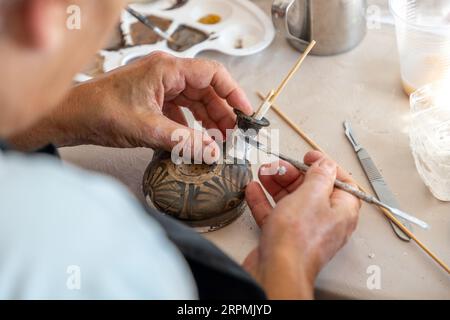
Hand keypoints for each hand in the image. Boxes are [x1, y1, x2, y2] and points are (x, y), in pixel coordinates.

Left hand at [10, 52, 252, 157]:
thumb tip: (213, 151)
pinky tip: (195, 138)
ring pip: (194, 100)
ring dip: (208, 119)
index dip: (233, 93)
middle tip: (232, 135)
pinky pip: (180, 109)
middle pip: (206, 90)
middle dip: (222, 112)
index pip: (213, 74)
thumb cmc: (100, 111)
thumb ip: (184, 140)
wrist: (70, 116)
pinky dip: (191, 123)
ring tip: (219, 139)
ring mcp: (159, 86)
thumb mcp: (148, 129)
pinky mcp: (152, 99)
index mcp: (167, 69)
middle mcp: (165, 73)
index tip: (245, 112)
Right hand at [244, 151, 360, 298]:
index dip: (325, 165)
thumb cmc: (297, 239)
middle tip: (279, 166)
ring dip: (276, 184)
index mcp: (341, 210)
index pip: (340, 181)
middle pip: (311, 189)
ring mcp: (303, 230)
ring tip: (264, 173)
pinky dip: (264, 201)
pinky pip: (275, 214)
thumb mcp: (312, 195)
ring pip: (291, 201)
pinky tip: (254, 191)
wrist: (276, 270)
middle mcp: (325, 221)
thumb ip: (320, 175)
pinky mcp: (283, 238)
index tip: (310, 156)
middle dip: (293, 174)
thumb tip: (325, 164)